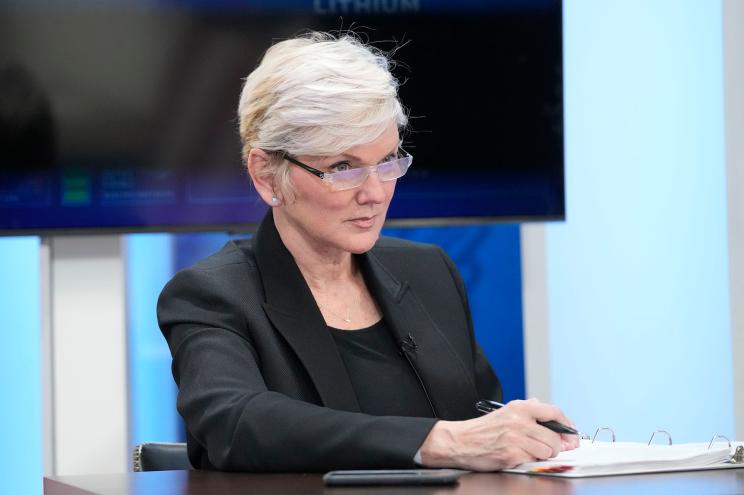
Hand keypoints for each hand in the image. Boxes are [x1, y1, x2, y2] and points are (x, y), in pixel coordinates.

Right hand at [418, 398, 578, 470]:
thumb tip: (553, 420)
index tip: (571, 434)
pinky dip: (530, 460)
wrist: (461, 441)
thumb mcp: (506, 413)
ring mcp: (516, 438)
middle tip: (550, 448)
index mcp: (520, 407)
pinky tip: (518, 456)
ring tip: (530, 451)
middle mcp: (520, 420)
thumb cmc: (484, 429)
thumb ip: (530, 412)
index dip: (567, 425)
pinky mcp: (512, 454)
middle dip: (556, 446)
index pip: (554, 412)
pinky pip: (534, 460)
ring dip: (543, 455)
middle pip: (555, 436)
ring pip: (548, 450)